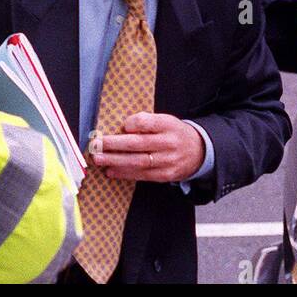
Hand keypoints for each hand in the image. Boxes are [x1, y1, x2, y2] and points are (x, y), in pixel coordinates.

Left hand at [88, 112, 204, 182]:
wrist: (199, 151)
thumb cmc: (174, 133)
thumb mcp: (166, 120)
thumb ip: (146, 122)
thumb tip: (123, 127)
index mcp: (168, 125)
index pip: (148, 123)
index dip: (133, 123)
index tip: (121, 125)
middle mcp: (169, 143)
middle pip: (138, 144)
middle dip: (115, 145)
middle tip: (97, 145)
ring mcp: (167, 161)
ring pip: (138, 162)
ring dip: (115, 161)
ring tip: (99, 159)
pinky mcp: (165, 175)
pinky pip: (142, 175)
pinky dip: (125, 173)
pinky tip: (111, 171)